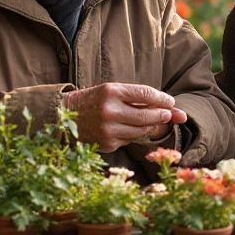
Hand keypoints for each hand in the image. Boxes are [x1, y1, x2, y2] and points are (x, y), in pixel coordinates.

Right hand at [63, 83, 187, 152]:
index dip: (162, 99)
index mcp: (111, 91)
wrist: (63, 117)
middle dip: (163, 115)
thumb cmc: (93, 100)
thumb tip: (170, 106)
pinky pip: (130, 140)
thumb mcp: (112, 90)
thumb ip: (137, 96)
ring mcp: (108, 130)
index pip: (146, 94)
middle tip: (170, 114)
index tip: (171, 102)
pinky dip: (135, 134)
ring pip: (141, 130)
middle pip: (147, 115)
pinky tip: (132, 128)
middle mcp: (109, 111)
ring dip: (151, 126)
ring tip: (154, 120)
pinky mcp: (107, 144)